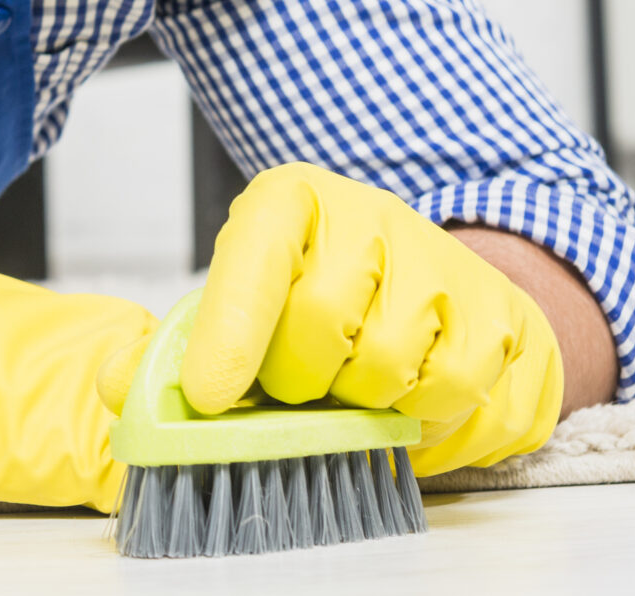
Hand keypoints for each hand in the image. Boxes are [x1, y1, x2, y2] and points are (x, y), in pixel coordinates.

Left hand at [180, 163, 562, 474]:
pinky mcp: (513, 320)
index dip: (230, 335)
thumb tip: (120, 387)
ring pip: (405, 368)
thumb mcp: (238, 297)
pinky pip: (475, 403)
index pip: (254, 260)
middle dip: (303, 382)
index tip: (211, 397)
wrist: (426, 273)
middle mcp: (375, 216)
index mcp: (290, 202)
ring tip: (360, 390)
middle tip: (304, 387)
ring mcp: (451, 264)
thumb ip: (175, 346)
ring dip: (374, 408)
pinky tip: (416, 408)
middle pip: (327, 326)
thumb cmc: (311, 291)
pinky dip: (440, 432)